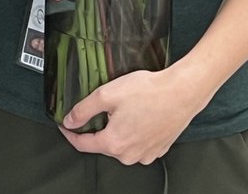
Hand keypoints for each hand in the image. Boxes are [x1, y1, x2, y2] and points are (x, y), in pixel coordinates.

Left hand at [59, 65, 208, 164]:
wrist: (181, 92)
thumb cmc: (149, 92)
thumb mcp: (106, 94)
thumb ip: (83, 110)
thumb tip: (70, 121)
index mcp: (115, 143)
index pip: (82, 145)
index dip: (69, 133)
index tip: (65, 126)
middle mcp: (130, 154)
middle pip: (102, 144)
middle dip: (96, 128)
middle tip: (99, 109)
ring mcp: (146, 154)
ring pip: (121, 144)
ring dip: (116, 130)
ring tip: (122, 109)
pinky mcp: (158, 148)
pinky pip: (137, 143)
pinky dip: (132, 132)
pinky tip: (136, 115)